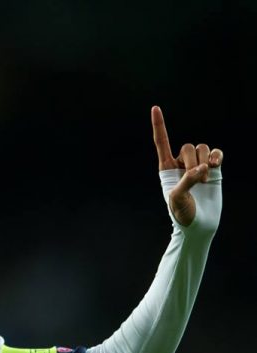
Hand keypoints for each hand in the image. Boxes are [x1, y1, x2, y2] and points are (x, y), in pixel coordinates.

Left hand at [151, 106, 222, 226]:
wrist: (199, 224)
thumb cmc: (182, 213)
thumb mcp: (177, 198)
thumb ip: (187, 180)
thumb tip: (203, 167)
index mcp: (166, 168)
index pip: (162, 142)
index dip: (159, 125)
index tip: (155, 108)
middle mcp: (181, 164)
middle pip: (188, 146)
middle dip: (193, 162)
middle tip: (196, 182)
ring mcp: (198, 165)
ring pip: (203, 148)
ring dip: (205, 162)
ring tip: (204, 182)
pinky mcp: (213, 169)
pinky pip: (216, 152)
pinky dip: (217, 156)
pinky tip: (216, 166)